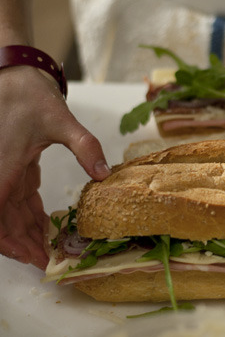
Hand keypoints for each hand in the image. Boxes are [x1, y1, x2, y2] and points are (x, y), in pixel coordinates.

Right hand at [0, 67, 110, 269]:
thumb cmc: (30, 96)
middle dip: (23, 245)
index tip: (34, 257)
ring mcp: (2, 172)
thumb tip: (103, 173)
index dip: (13, 243)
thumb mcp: (60, 120)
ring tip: (49, 248)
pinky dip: (29, 215)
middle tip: (48, 260)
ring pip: (9, 213)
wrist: (15, 76)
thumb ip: (84, 146)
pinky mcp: (11, 167)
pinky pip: (17, 199)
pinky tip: (46, 225)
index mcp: (1, 170)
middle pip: (3, 223)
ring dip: (26, 233)